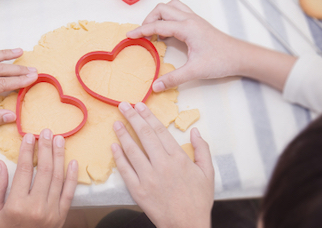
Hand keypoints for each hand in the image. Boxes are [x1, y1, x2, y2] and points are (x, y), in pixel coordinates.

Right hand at [0, 129, 77, 227]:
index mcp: (17, 205)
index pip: (25, 170)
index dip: (27, 151)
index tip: (29, 137)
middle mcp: (37, 207)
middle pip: (44, 170)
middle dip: (46, 148)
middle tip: (47, 132)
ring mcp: (52, 212)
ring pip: (58, 178)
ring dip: (60, 156)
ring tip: (60, 140)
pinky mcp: (61, 216)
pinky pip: (69, 193)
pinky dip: (73, 177)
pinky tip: (73, 162)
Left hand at [112, 102, 213, 227]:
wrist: (187, 225)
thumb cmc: (198, 200)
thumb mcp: (208, 173)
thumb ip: (202, 149)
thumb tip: (195, 130)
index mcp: (178, 158)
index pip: (160, 131)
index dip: (148, 116)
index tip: (140, 105)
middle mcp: (162, 165)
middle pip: (144, 136)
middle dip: (133, 118)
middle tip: (124, 105)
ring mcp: (148, 178)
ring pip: (132, 150)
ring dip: (122, 134)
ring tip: (116, 122)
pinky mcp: (138, 190)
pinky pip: (125, 170)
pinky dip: (118, 157)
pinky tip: (114, 146)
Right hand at [127, 0, 295, 91]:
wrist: (241, 56)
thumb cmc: (221, 61)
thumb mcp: (195, 71)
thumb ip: (173, 79)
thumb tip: (155, 86)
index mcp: (187, 27)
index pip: (157, 25)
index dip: (141, 30)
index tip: (128, 36)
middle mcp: (189, 19)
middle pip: (162, 9)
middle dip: (148, 19)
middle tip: (141, 35)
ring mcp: (194, 19)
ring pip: (171, 6)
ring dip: (159, 15)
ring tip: (153, 31)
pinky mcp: (197, 23)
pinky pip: (178, 12)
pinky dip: (168, 18)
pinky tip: (167, 34)